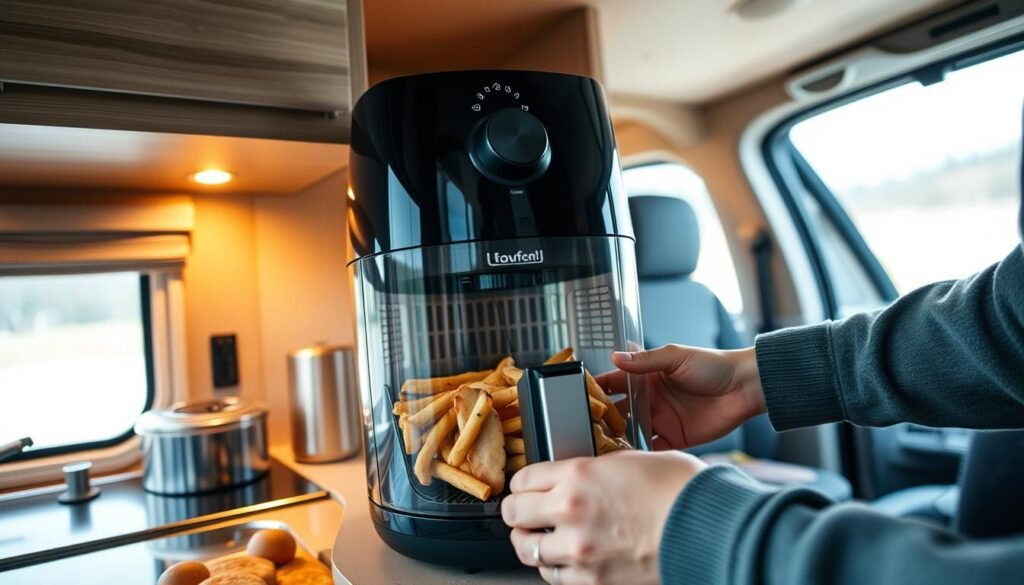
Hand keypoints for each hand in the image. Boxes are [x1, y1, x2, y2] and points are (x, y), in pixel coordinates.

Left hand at [502, 450, 705, 584]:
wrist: (709, 528)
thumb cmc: (682, 490)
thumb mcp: (631, 459)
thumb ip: (595, 468)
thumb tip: (578, 474)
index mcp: (578, 475)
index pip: (522, 479)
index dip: (522, 483)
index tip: (525, 487)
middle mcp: (571, 511)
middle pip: (514, 514)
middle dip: (516, 512)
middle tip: (522, 512)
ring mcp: (580, 550)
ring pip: (528, 550)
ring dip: (532, 543)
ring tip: (539, 538)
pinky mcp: (593, 581)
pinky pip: (554, 577)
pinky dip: (554, 568)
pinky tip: (564, 559)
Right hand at [596, 345, 764, 450]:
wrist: (745, 388)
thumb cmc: (713, 365)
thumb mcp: (676, 357)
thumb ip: (645, 360)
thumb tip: (616, 357)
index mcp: (647, 378)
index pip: (613, 383)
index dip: (596, 391)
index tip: (576, 397)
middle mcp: (649, 401)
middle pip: (617, 412)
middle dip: (600, 420)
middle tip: (582, 428)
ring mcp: (660, 421)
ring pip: (630, 433)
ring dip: (616, 439)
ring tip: (597, 447)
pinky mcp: (674, 439)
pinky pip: (651, 449)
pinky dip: (638, 455)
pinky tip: (625, 460)